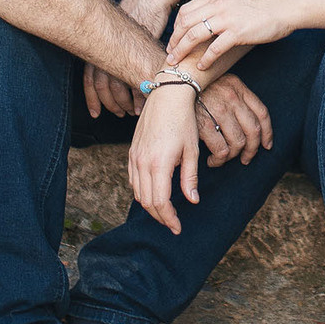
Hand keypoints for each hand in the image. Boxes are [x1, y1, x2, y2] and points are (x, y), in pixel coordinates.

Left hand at [83, 0, 179, 117]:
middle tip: (117, 114)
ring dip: (125, 102)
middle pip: (103, 86)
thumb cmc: (138, 14)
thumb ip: (113, 50)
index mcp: (100, 46)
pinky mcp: (141, 52)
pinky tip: (145, 102)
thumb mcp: (120, 33)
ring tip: (133, 111)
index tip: (95, 112)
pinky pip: (138, 80)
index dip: (92, 98)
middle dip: (109, 104)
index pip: (90, 79)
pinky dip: (140, 95)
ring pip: (119, 86)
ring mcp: (125, 52)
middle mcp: (108, 50)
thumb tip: (112, 68)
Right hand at [127, 83, 202, 234]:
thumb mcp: (191, 151)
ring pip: (138, 192)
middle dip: (160, 216)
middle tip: (173, 224)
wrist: (167, 95)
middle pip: (147, 202)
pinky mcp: (132, 152)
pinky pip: (133, 180)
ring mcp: (134, 157)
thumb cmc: (184, 121)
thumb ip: (190, 178)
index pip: (160, 202)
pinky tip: (154, 194)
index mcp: (158, 164)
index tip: (177, 227)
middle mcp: (142, 162)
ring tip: (165, 212)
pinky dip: (142, 192)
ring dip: (150, 206)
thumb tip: (192, 201)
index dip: (169, 219)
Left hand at [170, 0, 297, 71]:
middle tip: (171, 55)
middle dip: (174, 41)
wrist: (284, 7)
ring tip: (177, 63)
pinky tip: (202, 66)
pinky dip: (205, 59)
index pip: (185, 11)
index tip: (174, 40)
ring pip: (194, 35)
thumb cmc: (263, 5)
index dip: (176, 27)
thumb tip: (207, 17)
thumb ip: (220, 5)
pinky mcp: (238, 32)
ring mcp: (227, 18)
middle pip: (185, 23)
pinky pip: (214, 48)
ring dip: (182, 51)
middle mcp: (218, 5)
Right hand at [193, 73, 272, 164]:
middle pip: (253, 131)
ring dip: (233, 156)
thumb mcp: (219, 84)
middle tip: (245, 159)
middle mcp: (231, 97)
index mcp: (237, 87)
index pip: (261, 113)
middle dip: (252, 150)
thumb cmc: (194, 88)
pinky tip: (212, 161)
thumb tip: (249, 126)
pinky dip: (219, 160)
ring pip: (238, 143)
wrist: (169, 84)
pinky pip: (221, 150)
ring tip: (223, 159)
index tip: (267, 145)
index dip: (268, 133)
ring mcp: (218, 110)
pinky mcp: (204, 124)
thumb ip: (234, 98)